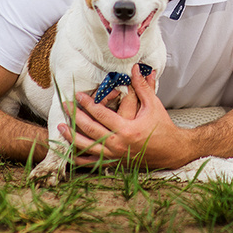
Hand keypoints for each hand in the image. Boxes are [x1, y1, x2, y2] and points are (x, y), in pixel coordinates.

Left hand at [58, 64, 191, 168]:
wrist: (171, 151)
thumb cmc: (162, 127)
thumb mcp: (153, 105)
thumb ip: (142, 87)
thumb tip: (135, 69)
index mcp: (128, 129)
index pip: (102, 115)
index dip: (88, 104)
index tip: (78, 95)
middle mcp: (119, 144)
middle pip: (90, 130)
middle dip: (75, 117)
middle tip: (65, 106)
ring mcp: (115, 156)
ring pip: (87, 148)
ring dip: (72, 137)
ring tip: (61, 127)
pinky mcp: (115, 162)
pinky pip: (93, 162)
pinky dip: (79, 158)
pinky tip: (69, 151)